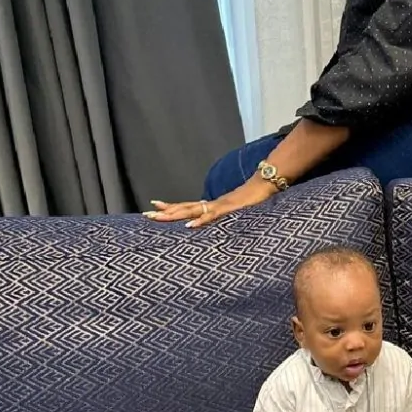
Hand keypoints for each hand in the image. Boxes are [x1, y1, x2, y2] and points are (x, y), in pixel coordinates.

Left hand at [142, 177, 275, 227]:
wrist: (265, 184)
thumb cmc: (253, 199)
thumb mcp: (236, 211)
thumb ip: (226, 215)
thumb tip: (217, 221)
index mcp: (212, 205)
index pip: (187, 206)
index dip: (171, 207)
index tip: (154, 206)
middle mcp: (211, 204)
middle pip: (184, 208)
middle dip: (165, 212)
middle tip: (146, 214)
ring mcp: (219, 206)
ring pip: (193, 210)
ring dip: (175, 215)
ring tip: (159, 217)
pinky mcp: (229, 209)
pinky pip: (212, 215)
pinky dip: (200, 221)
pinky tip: (189, 226)